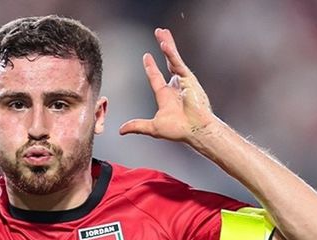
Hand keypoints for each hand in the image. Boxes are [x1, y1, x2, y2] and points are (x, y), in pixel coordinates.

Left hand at [119, 28, 218, 145]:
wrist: (194, 130)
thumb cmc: (179, 130)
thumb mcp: (153, 127)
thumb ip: (137, 126)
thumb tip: (122, 130)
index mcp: (166, 96)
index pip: (156, 77)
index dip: (151, 66)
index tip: (146, 56)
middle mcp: (176, 86)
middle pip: (168, 61)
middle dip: (164, 47)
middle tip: (159, 33)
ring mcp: (183, 81)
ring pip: (173, 58)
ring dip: (167, 44)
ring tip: (161, 32)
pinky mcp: (189, 79)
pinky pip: (178, 63)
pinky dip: (172, 54)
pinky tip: (165, 44)